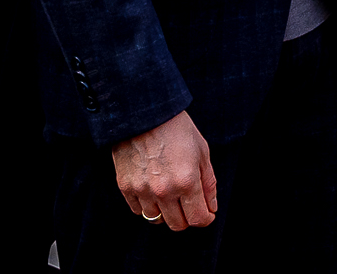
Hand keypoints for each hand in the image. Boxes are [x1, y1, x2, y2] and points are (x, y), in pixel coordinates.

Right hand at [112, 110, 216, 229]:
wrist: (142, 110)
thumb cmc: (174, 126)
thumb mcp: (201, 150)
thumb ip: (208, 182)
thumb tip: (211, 207)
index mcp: (186, 181)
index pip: (198, 219)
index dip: (205, 218)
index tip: (206, 212)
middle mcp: (164, 190)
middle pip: (178, 225)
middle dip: (187, 217)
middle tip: (188, 204)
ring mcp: (142, 190)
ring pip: (156, 219)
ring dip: (165, 212)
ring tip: (168, 195)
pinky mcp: (125, 186)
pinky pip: (137, 210)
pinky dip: (146, 205)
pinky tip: (152, 190)